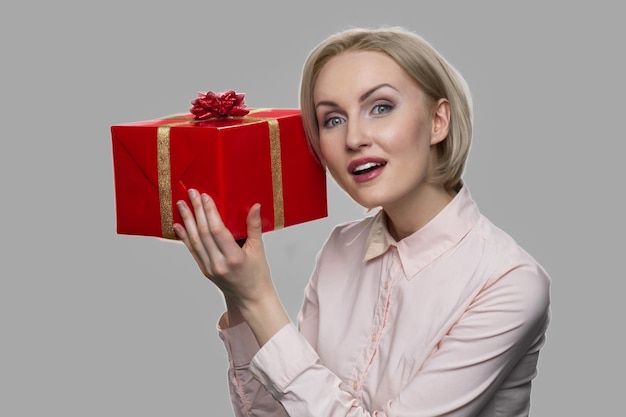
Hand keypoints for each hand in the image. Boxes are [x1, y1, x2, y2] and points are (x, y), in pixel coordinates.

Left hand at [173, 189, 272, 306]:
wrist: (250, 298)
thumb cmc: (258, 274)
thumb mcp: (259, 250)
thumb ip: (255, 227)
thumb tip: (255, 206)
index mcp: (234, 258)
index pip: (217, 230)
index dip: (210, 212)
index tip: (205, 197)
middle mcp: (218, 264)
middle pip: (203, 233)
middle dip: (197, 211)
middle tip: (191, 194)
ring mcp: (209, 268)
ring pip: (195, 241)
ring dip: (187, 221)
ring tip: (182, 205)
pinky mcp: (204, 270)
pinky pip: (192, 250)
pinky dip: (184, 237)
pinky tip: (179, 225)